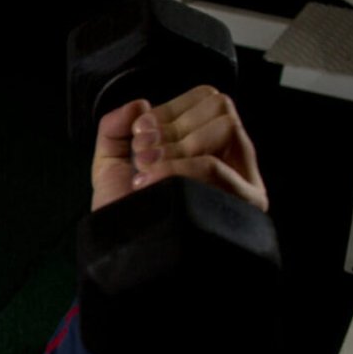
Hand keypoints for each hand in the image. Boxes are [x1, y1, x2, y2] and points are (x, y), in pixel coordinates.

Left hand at [90, 85, 268, 213]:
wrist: (122, 255)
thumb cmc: (122, 214)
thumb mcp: (110, 164)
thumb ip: (115, 126)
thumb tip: (139, 104)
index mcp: (206, 146)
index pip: (207, 98)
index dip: (169, 108)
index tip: (140, 132)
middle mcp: (231, 160)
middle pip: (221, 105)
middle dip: (172, 125)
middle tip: (143, 154)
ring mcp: (242, 181)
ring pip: (226, 127)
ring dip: (176, 145)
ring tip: (148, 170)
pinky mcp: (243, 203)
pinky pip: (215, 165)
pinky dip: (176, 168)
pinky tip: (150, 184)